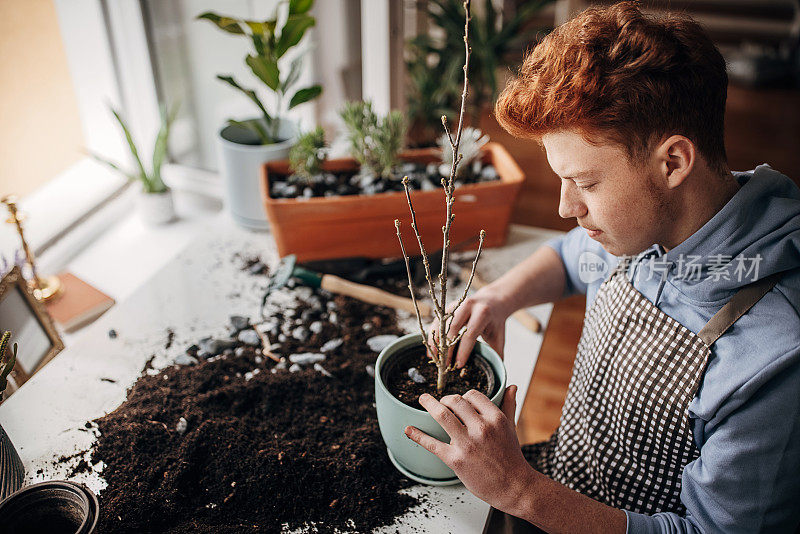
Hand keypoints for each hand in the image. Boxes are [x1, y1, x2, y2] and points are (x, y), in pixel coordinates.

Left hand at [404, 386, 535, 516]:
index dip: (464, 396)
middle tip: (442, 402)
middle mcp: (481, 428)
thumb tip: (511, 386)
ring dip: (429, 404)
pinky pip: (432, 444)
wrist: (514, 487)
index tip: (460, 401)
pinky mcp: (455, 460)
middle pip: (455, 401)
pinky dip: (417, 435)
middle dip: (446, 399)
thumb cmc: (511, 457)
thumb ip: (509, 405)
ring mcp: (467, 444)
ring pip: (442, 415)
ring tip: (423, 400)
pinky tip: (409, 429)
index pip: (473, 395)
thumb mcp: (511, 428)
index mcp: (495, 418)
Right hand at [428, 285, 510, 367]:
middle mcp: (468, 306)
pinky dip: (432, 335)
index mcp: (483, 313)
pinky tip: (431, 348)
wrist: (492, 301)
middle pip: (453, 328)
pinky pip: (437, 321)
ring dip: (436, 342)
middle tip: (444, 365)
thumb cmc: (495, 321)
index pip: (470, 333)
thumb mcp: (499, 336)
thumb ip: (496, 353)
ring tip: (434, 357)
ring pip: (441, 324)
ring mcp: (456, 305)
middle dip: (447, 348)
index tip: (458, 364)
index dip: (463, 350)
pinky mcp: (448, 307)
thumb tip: (494, 371)